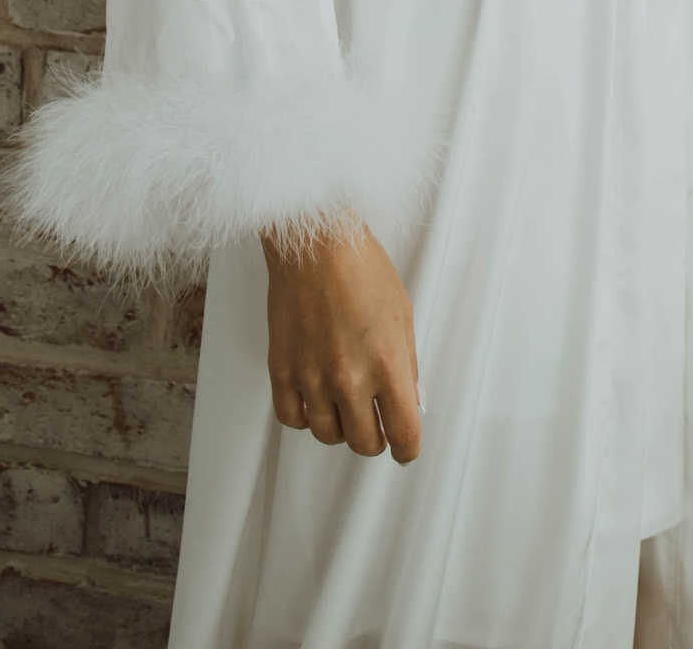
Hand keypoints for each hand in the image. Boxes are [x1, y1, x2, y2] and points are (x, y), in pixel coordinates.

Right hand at [262, 222, 421, 461]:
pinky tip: (315, 400)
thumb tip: (410, 399)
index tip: (405, 450)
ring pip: (327, 435)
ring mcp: (312, 377)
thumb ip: (407, 363)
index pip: (402, 432)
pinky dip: (305, 417)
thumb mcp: (402, 313)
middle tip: (377, 424)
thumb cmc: (362, 267)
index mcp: (387, 363)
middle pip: (364, 443)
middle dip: (376, 438)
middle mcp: (349, 378)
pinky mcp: (282, 370)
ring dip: (340, 427)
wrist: (316, 242)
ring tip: (346, 405)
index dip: (407, 449)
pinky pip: (292, 418)